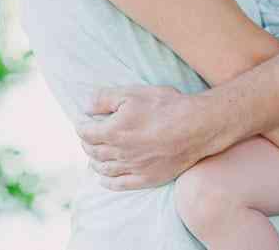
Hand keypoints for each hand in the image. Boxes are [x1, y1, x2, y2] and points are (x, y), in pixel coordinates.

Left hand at [75, 85, 216, 190]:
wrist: (197, 126)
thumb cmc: (166, 106)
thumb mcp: (134, 93)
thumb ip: (105, 98)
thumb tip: (85, 106)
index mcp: (113, 131)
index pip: (86, 133)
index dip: (81, 126)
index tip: (82, 121)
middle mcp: (119, 153)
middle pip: (93, 151)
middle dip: (86, 143)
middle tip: (88, 136)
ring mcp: (133, 168)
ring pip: (104, 169)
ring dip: (94, 161)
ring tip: (93, 155)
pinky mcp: (146, 178)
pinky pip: (120, 184)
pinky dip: (107, 182)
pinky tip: (104, 179)